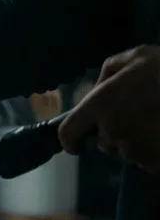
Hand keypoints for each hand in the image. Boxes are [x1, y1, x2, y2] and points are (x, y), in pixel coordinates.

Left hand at [59, 45, 159, 172]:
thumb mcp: (138, 55)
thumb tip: (96, 89)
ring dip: (137, 142)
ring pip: (128, 153)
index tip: (77, 144)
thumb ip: (110, 70)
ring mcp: (136, 151)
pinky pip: (148, 162)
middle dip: (115, 134)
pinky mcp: (155, 163)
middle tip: (138, 117)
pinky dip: (155, 151)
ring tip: (157, 122)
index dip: (71, 140)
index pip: (69, 133)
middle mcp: (113, 132)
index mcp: (100, 106)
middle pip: (104, 144)